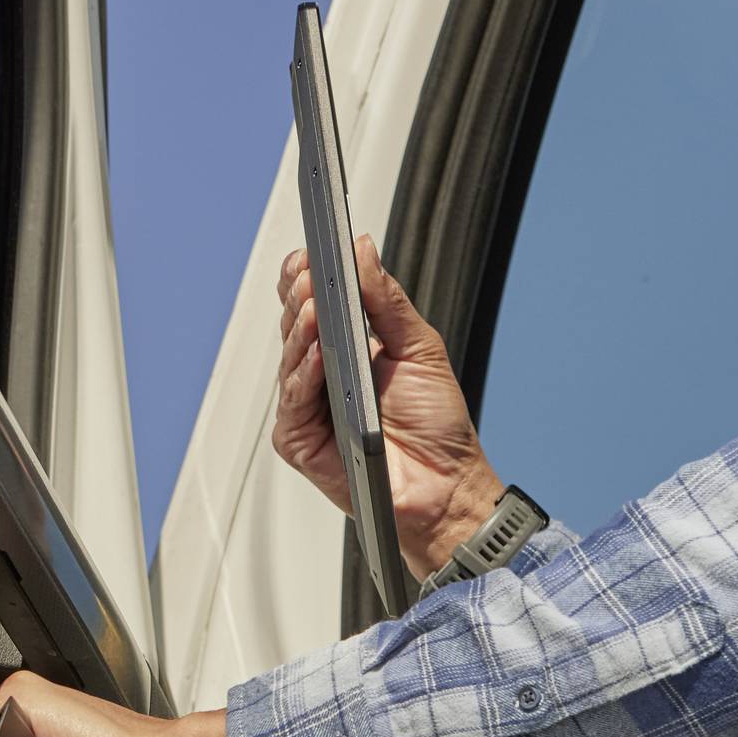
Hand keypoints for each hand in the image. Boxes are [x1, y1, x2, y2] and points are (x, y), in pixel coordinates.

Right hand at [272, 233, 503, 576]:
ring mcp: (307, 406)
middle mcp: (321, 372)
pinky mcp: (299, 440)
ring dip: (300, 330)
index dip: (306, 275)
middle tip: (310, 272)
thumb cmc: (436, 426)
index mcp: (347, 346)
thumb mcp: (419, 348)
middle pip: (293, 323)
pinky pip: (294, 400)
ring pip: (290, 358)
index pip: (312, 301)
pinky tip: (319, 355)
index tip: (313, 251)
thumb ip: (387, 300)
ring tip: (313, 306)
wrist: (447, 487)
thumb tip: (362, 249)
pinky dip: (305, 375)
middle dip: (300, 295)